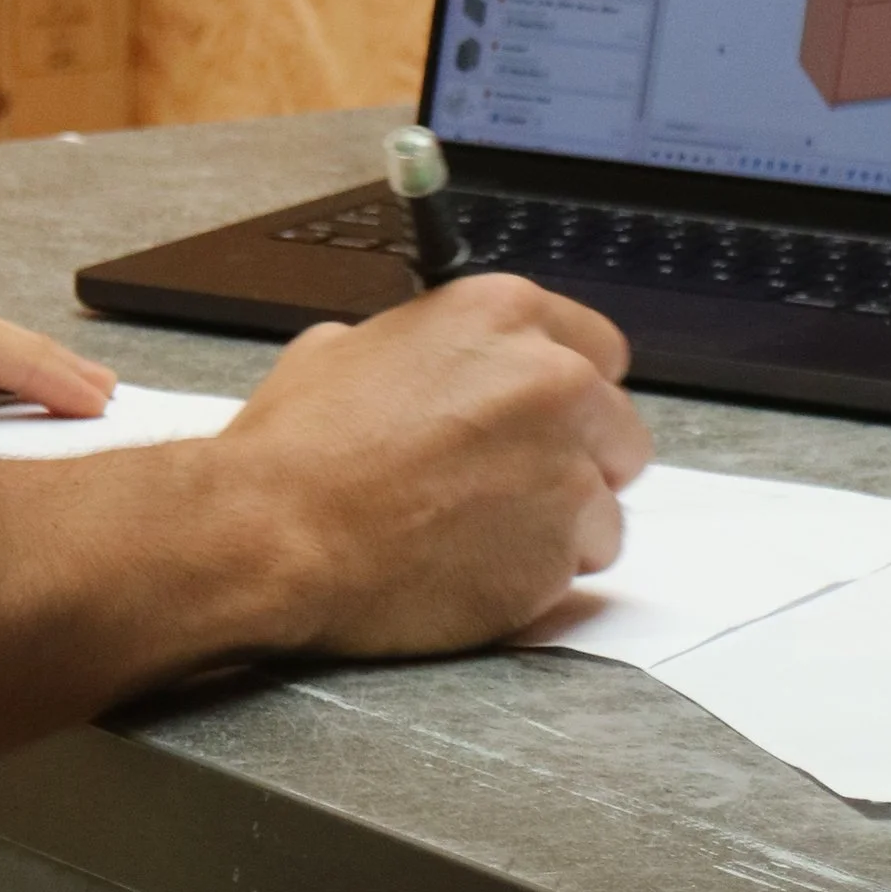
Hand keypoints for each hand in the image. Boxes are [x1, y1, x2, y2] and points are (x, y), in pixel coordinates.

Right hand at [216, 274, 647, 659]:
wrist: (273, 534)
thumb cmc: (297, 450)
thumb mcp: (345, 348)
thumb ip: (422, 347)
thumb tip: (428, 362)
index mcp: (504, 314)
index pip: (600, 351)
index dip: (570, 394)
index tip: (546, 422)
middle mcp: (554, 380)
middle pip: (617, 430)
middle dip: (575, 460)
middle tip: (507, 488)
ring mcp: (565, 468)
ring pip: (604, 507)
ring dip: (558, 525)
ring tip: (477, 536)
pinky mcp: (559, 551)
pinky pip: (575, 569)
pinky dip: (536, 577)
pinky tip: (471, 569)